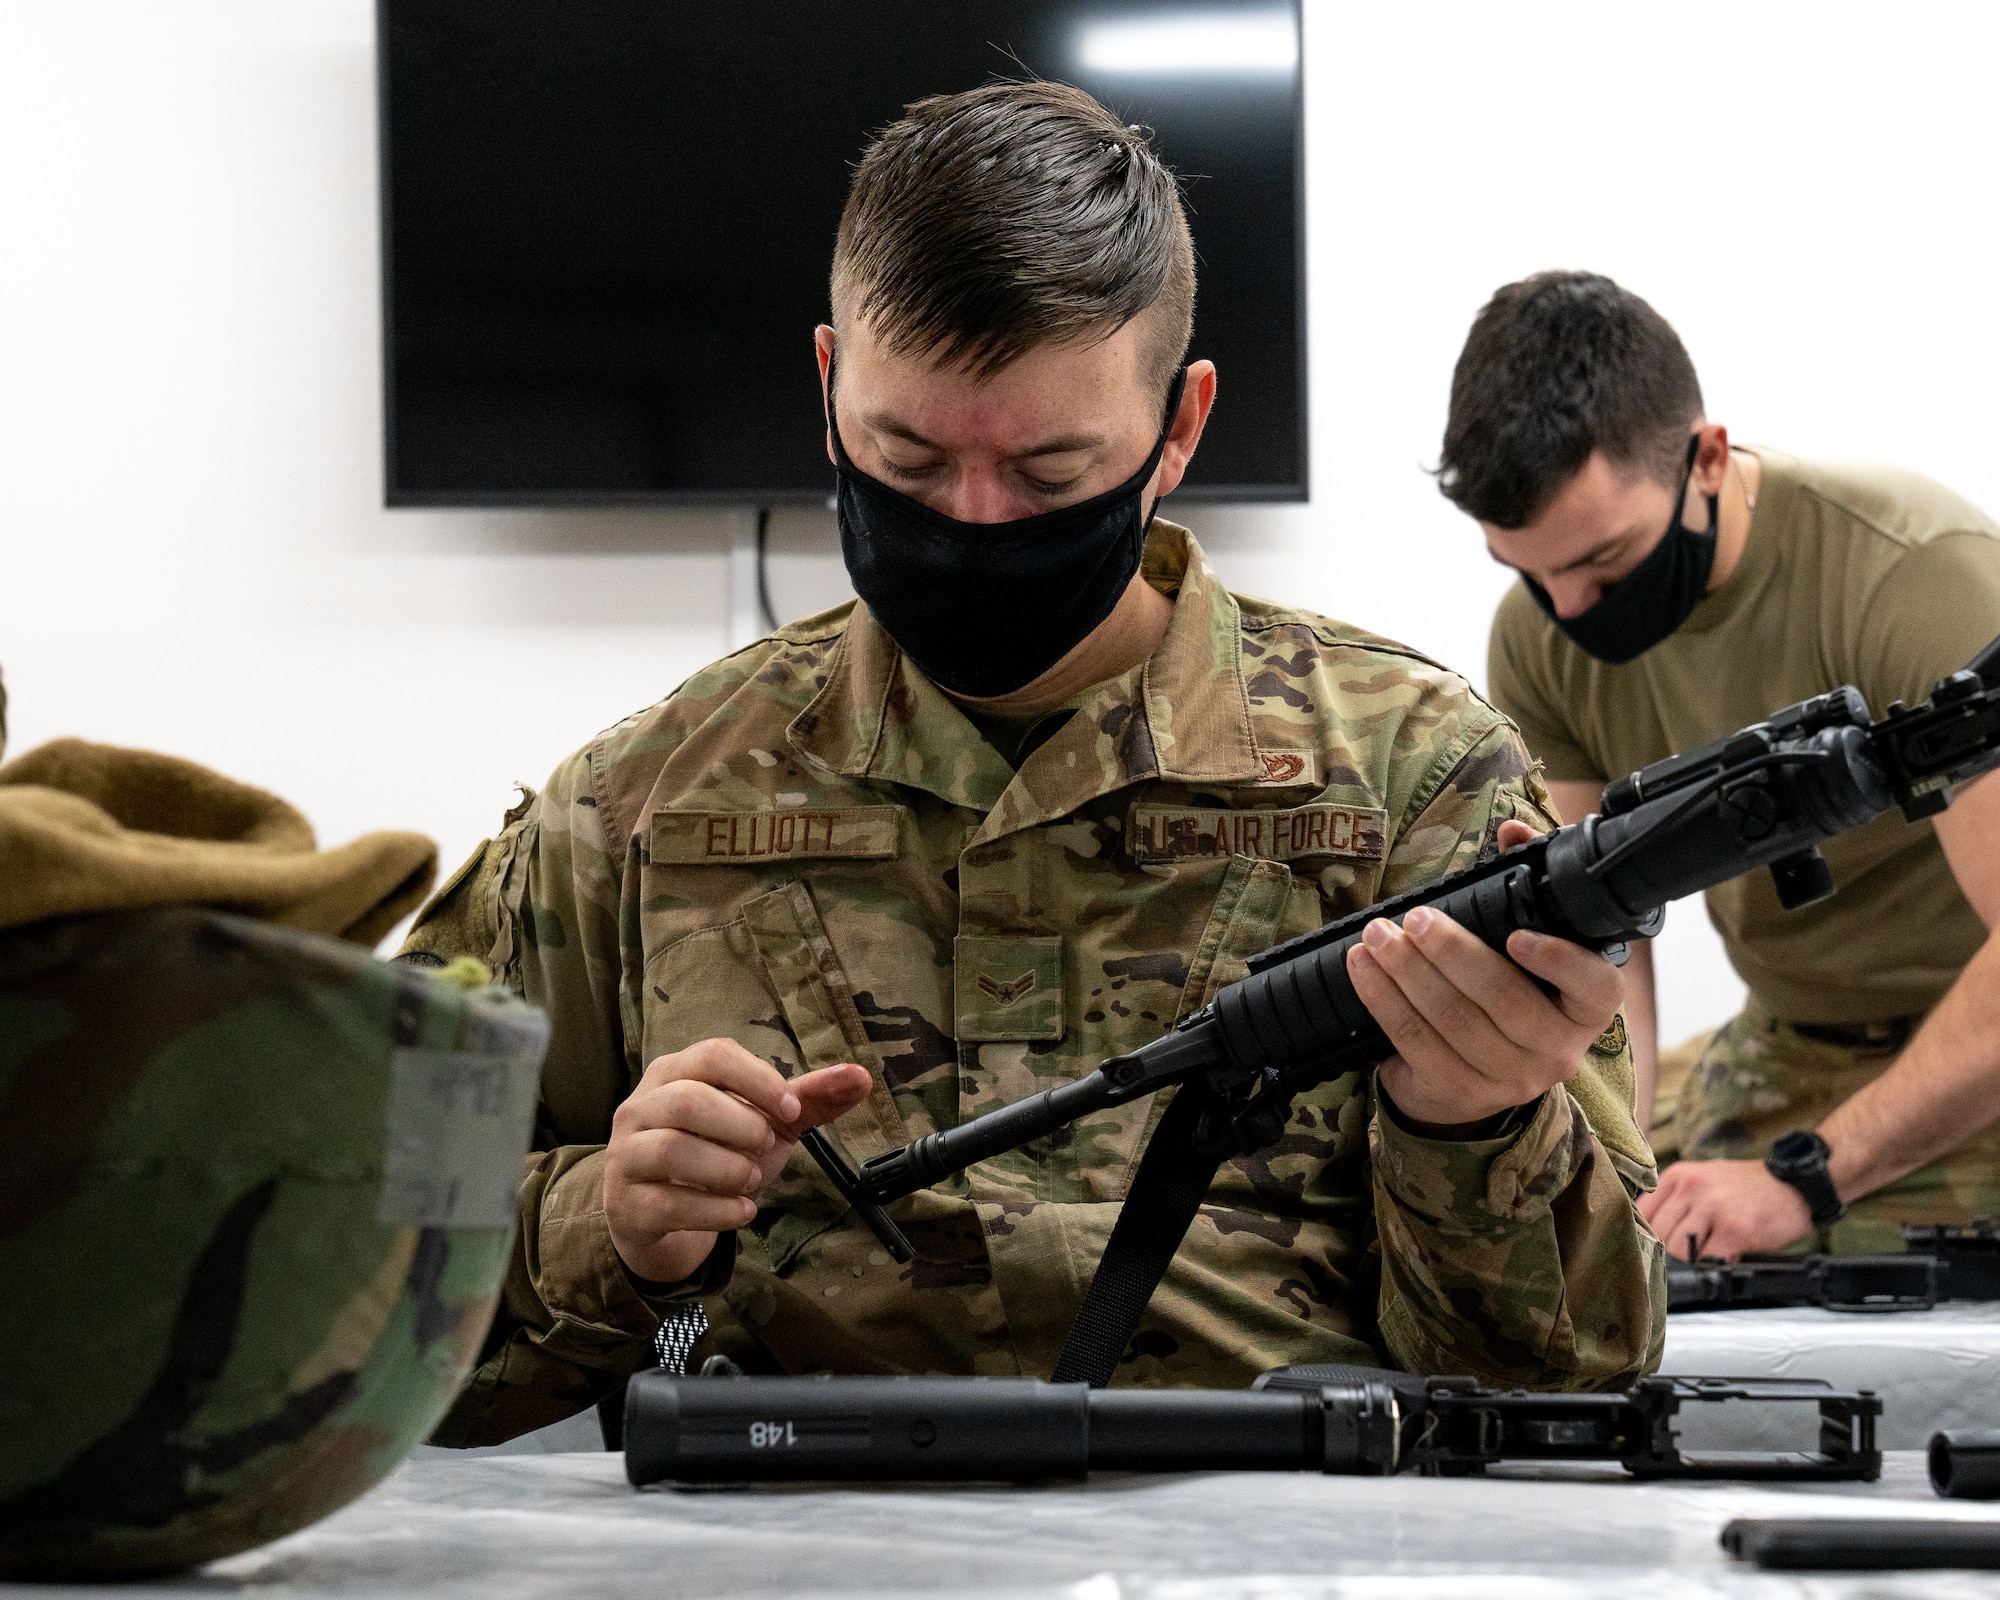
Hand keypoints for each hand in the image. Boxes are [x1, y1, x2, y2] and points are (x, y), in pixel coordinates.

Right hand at [604, 1038, 872, 1284]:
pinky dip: (716, 1210)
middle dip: (742, 1126)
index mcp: (675, 1072)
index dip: (759, 1079)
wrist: (664, 1216)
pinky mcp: (625, 1204)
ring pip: (673, 1149)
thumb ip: (808, 1100)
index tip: (792, 1109)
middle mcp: (641, 1106)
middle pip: (689, 1100)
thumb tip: (861, 1077)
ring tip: (753, 1180)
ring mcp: (626, 1156)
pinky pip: (668, 1203)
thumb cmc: (716, 1152)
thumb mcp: (765, 1123)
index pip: (714, 1055)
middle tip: (768, 1148)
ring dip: (728, 1168)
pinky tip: (744, 1212)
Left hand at [1348, 818, 1623, 1133]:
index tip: (1517, 934)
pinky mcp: (1459, 1091)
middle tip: (1416, 917)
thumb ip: (1522, 884)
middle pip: (1505, 1000)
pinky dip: (1383, 1000)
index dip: (1562, 963)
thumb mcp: (1521, 943)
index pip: (1597, 989)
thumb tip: (1512, 829)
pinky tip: (1362, 968)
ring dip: (1408, 972)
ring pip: (1454, 1020)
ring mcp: (1509, 1078)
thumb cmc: (1500, 992)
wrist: (1467, 1075)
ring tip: (1377, 935)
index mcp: (1584, 1010)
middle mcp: (1557, 1050)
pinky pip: (1415, 1041)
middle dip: (1453, 953)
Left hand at [1637, 1158, 1812, 1260]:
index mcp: (1679, 1175)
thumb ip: (1676, 1200)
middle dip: (1673, 1248)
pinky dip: (1717, 1261)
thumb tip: (1649, 1232)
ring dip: (1695, 1256)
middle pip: (1658, 1233)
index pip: (1643, 1211)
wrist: (1795, 1185)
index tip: (1658, 1242)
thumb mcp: (1704, 1180)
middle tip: (1694, 1247)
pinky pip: (1708, 1259)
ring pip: (1678, 1249)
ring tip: (1713, 1245)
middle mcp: (1691, 1187)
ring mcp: (1712, 1207)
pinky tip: (1731, 1249)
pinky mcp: (1734, 1229)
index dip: (1648, 1233)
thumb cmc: (1748, 1188)